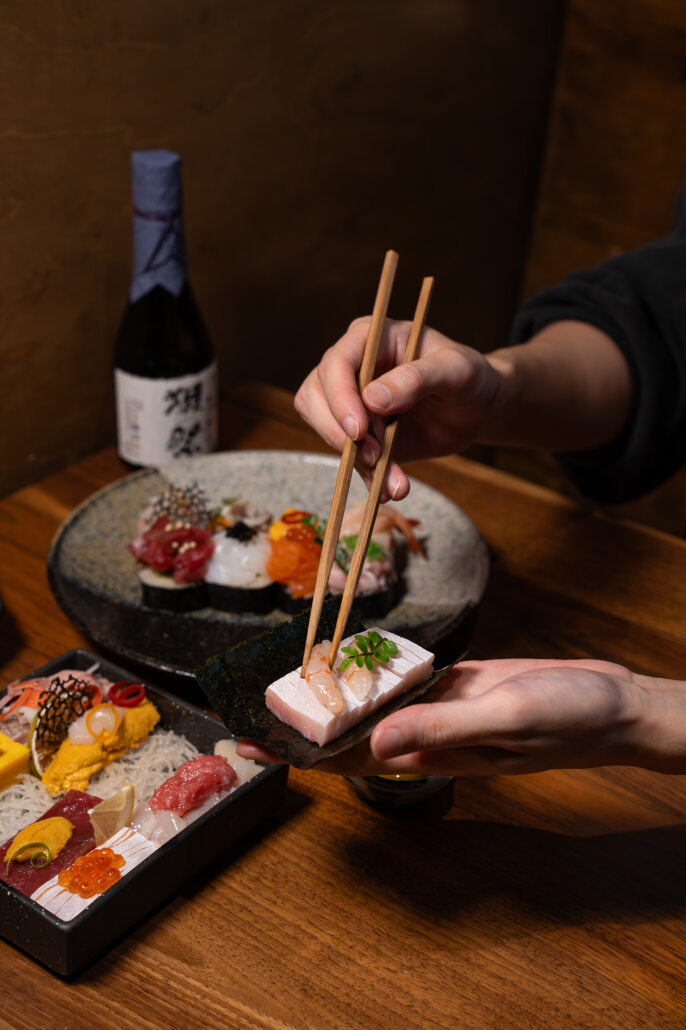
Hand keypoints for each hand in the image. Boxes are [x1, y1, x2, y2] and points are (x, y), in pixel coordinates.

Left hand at [238, 658, 685, 776]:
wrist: (611, 703)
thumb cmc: (566, 721)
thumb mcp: (504, 718)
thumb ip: (442, 728)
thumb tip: (376, 740)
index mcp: (433, 753)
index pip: (350, 759)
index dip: (301, 754)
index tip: (254, 744)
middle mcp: (430, 734)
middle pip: (353, 730)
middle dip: (307, 719)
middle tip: (259, 696)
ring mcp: (444, 708)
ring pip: (380, 701)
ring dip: (341, 692)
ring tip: (294, 673)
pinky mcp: (462, 684)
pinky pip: (412, 677)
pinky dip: (384, 666)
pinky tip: (358, 654)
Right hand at [295, 317, 502, 500]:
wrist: (476, 409)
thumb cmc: (468, 376)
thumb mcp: (455, 369)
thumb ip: (417, 378)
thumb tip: (373, 398)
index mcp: (371, 338)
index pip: (337, 362)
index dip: (340, 397)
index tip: (358, 430)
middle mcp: (352, 366)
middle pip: (315, 397)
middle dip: (339, 432)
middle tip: (374, 456)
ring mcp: (351, 401)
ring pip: (326, 429)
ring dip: (356, 461)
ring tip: (394, 482)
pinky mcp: (359, 433)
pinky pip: (350, 457)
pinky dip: (368, 477)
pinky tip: (392, 488)